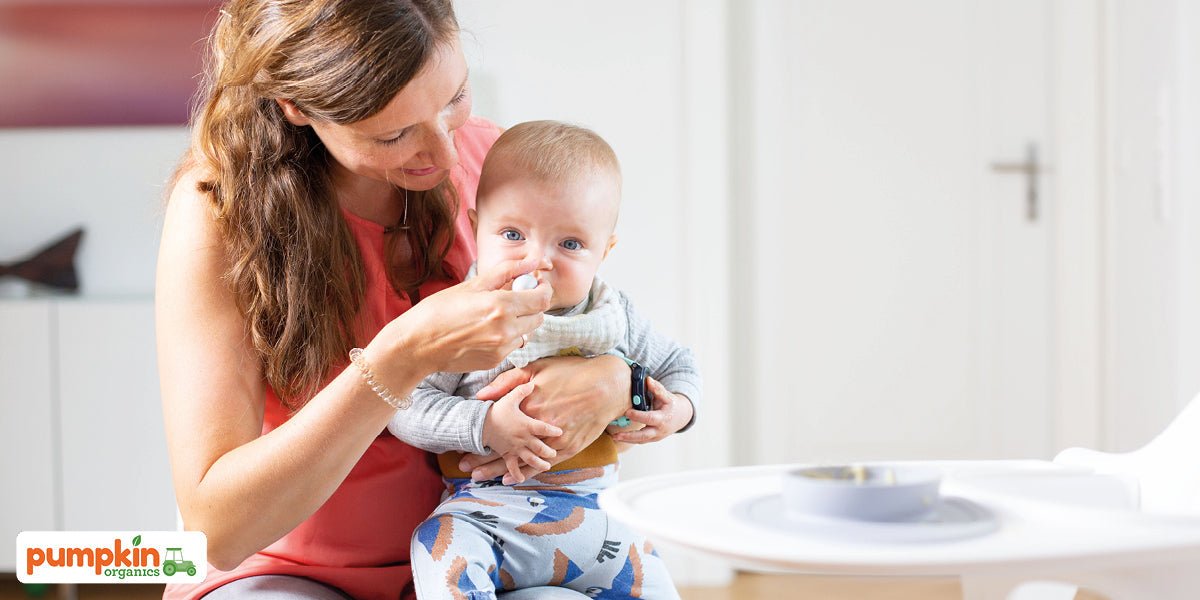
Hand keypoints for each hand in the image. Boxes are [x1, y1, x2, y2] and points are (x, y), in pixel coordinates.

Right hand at [372, 258, 552, 373]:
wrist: (417, 344)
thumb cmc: (439, 310)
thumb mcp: (473, 285)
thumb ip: (507, 272)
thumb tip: (534, 262)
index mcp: (501, 306)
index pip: (543, 298)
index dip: (542, 288)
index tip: (534, 283)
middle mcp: (506, 330)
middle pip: (539, 316)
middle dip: (531, 305)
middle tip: (513, 297)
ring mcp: (502, 349)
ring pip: (527, 332)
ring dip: (520, 322)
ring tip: (494, 316)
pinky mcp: (495, 362)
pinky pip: (512, 346)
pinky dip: (506, 337)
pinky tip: (485, 332)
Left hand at [459, 355, 629, 480]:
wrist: (607, 385)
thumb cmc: (572, 373)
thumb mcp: (538, 369)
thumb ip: (508, 382)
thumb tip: (482, 395)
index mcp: (528, 407)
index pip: (496, 428)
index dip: (478, 439)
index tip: (461, 447)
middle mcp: (538, 427)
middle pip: (505, 447)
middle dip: (482, 460)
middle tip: (464, 468)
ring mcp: (554, 440)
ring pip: (521, 459)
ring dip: (499, 469)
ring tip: (479, 478)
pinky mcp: (569, 448)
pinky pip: (543, 464)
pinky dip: (526, 472)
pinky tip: (511, 479)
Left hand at [609, 377, 693, 443]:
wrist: (681, 417)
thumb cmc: (671, 405)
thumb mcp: (667, 396)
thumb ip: (658, 389)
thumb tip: (648, 380)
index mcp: (663, 418)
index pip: (650, 418)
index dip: (639, 416)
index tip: (627, 412)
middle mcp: (660, 430)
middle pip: (644, 436)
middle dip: (630, 436)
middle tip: (616, 435)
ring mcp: (656, 436)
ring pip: (641, 441)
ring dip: (627, 440)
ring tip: (614, 437)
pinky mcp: (652, 439)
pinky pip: (640, 441)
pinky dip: (630, 440)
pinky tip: (619, 437)